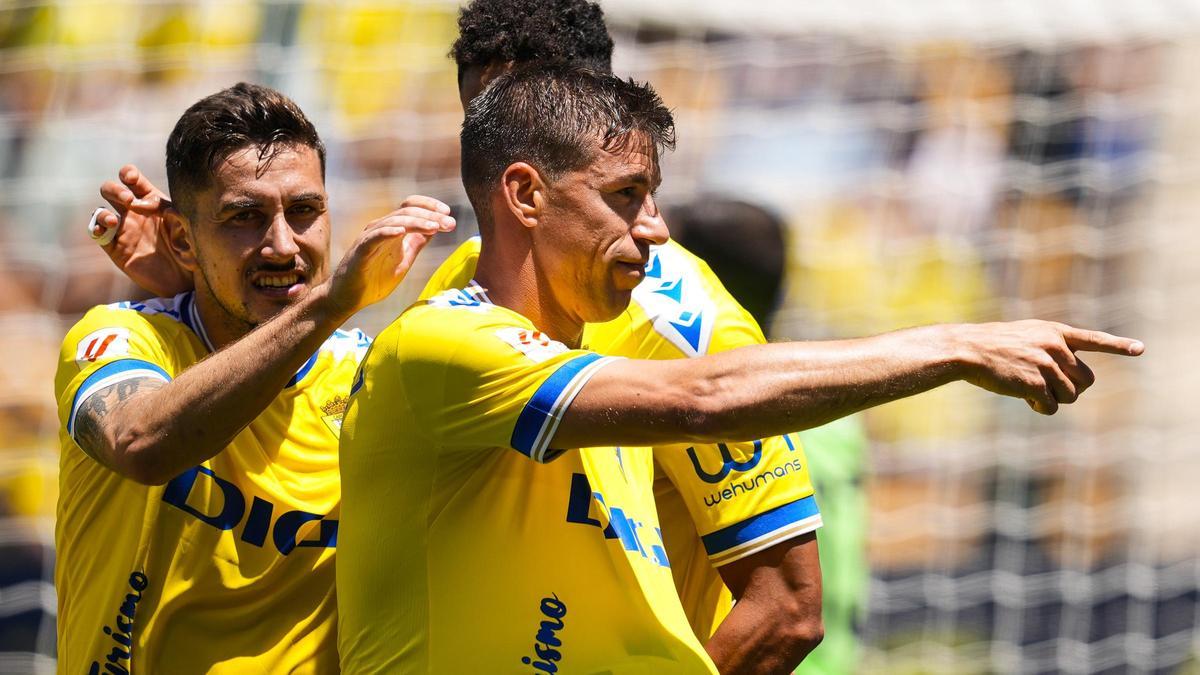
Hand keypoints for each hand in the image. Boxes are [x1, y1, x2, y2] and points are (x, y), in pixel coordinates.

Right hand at [96, 165, 192, 296]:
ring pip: (101, 210)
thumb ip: (180, 219)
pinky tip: (105, 230)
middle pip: (111, 190)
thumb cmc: (191, 251)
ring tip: (115, 221)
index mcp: (152, 201)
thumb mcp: (190, 231)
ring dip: (103, 212)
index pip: (133, 179)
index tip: (132, 180)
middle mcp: (134, 212)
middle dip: (115, 190)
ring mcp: (123, 229)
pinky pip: (97, 233)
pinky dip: (96, 228)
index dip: (128, 174)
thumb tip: (169, 210)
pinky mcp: (116, 248)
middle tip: (129, 201)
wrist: (185, 280)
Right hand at [325, 195, 456, 315]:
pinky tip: (403, 232)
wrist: (348, 298)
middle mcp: (380, 229)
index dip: (429, 206)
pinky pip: (374, 237)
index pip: (410, 207)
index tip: (448, 214)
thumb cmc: (374, 280)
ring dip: (417, 222)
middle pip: (406, 211)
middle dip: (430, 215)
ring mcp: (369, 238)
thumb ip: (416, 244)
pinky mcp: (360, 251)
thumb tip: (435, 228)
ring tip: (435, 227)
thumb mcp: (404, 261)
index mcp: (392, 230)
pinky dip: (388, 232)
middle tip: (449, 223)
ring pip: (394, 221)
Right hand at [956, 320, 1143, 413]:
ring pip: (1071, 395)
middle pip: (1087, 380)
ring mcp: (1046, 365)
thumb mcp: (1025, 336)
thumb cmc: (991, 345)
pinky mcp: (1035, 383)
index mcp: (1055, 332)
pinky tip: (1025, 398)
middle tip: (1050, 388)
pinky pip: (1051, 406)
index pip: (1094, 339)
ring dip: (1054, 399)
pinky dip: (1040, 407)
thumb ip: (1051, 349)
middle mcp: (1056, 347)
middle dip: (1072, 388)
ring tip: (1031, 390)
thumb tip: (1070, 382)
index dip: (1118, 345)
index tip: (1140, 349)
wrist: (967, 349)